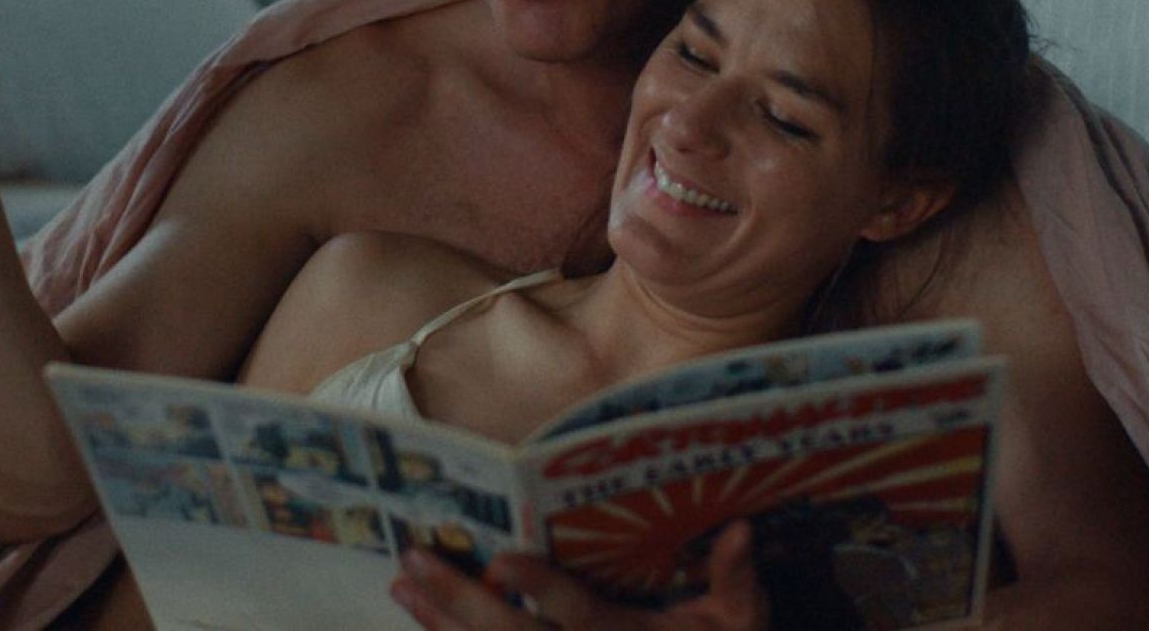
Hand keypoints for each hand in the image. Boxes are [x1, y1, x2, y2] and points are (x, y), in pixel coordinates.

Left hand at [390, 521, 767, 630]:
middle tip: (416, 563)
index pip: (578, 616)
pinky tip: (423, 623)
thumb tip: (739, 527)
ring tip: (403, 588)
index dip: (542, 588)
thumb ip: (736, 579)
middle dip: (462, 603)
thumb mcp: (744, 623)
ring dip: (443, 627)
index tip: (503, 560)